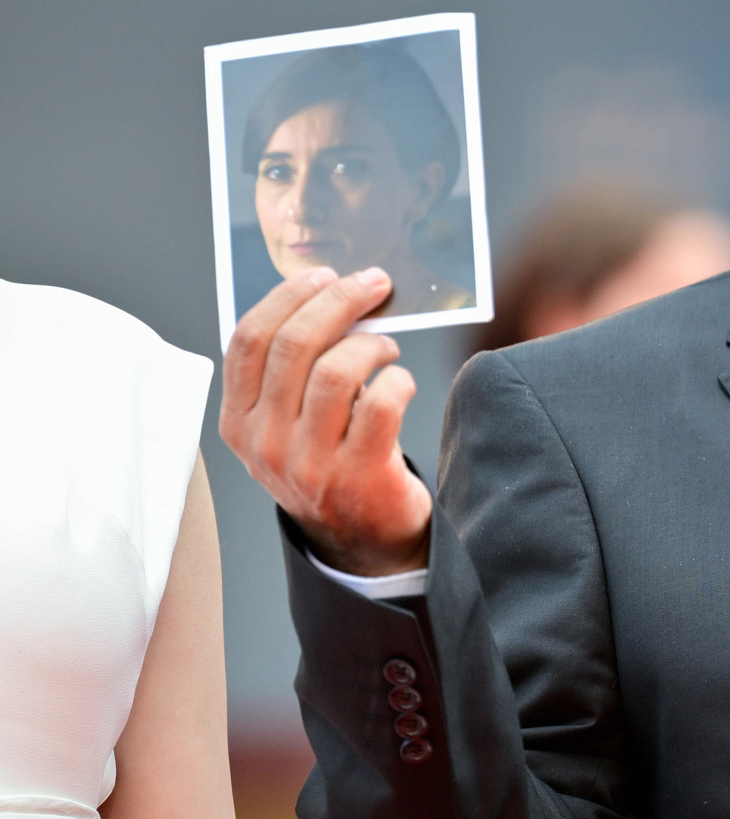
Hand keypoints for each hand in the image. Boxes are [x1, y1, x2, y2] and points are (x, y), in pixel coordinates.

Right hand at [219, 266, 432, 575]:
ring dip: (372, 343)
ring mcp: (310, 463)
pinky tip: (401, 382)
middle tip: (373, 284)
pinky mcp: (359, 476)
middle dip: (338, 301)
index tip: (322, 276)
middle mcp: (266, 443)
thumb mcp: (287, 425)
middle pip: (294, 346)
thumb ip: (292, 373)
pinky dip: (398, 380)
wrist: (361, 541)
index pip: (248, 341)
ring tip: (387, 346)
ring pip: (337, 371)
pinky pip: (381, 405)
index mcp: (239, 422)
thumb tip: (331, 298)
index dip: (287, 297)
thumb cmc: (328, 465)